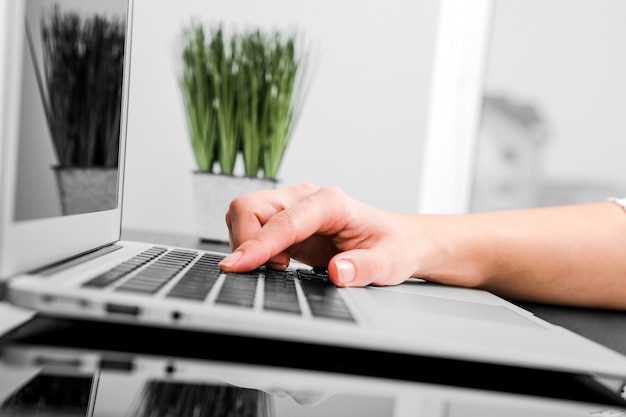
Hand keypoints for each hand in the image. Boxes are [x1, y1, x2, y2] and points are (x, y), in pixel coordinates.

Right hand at [219, 184, 420, 286]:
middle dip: (247, 242)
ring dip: (247, 243)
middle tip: (278, 269)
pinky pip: (252, 226)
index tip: (237, 266)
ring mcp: (293, 207)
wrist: (397, 240)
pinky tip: (276, 264)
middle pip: (249, 206)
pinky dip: (252, 246)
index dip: (256, 245)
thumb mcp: (389, 263)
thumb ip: (364, 267)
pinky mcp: (286, 220)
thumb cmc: (392, 247)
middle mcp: (307, 198)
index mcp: (331, 203)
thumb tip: (339, 271)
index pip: (282, 221)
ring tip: (280, 267)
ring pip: (244, 213)